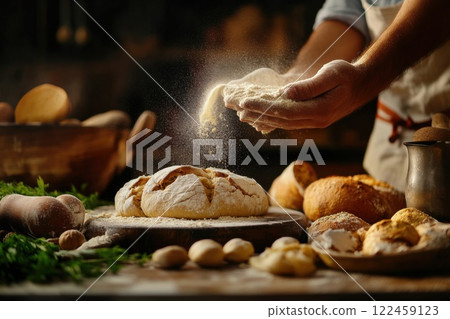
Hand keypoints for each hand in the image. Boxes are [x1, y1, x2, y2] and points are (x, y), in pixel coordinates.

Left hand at [227, 60, 368, 129]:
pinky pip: (289, 122)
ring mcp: (315, 122)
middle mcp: (317, 120)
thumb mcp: (332, 74)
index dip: (265, 109)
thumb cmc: (348, 75)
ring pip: (284, 123)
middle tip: (240, 110)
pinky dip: (274, 120)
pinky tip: (263, 117)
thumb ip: (310, 85)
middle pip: (282, 120)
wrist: (362, 85)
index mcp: (321, 110)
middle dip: (259, 115)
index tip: (247, 103)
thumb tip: (287, 93)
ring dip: (264, 119)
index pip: (286, 112)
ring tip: (245, 115)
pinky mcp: (313, 119)